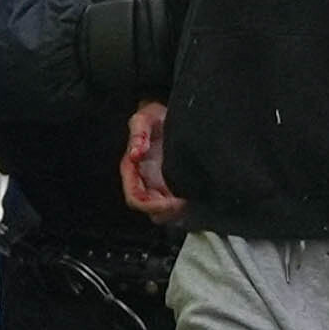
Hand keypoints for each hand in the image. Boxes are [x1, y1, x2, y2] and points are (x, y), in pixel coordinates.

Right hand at [119, 102, 186, 223]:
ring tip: (193, 202)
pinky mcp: (172, 188)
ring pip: (163, 213)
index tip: (172, 202)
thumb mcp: (146, 119)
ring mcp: (158, 187)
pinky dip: (185, 209)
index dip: (152, 205)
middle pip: (150, 210)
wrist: (171, 115)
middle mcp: (143, 182)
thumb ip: (139, 133)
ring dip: (176, 213)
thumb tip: (135, 153)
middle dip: (167, 212)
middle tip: (186, 203)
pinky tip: (196, 199)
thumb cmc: (155, 117)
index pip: (136, 198)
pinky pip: (175, 208)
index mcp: (132, 170)